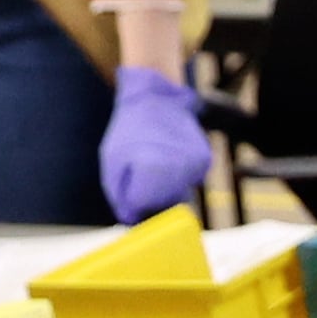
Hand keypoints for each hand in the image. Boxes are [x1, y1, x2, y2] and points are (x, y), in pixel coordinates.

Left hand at [99, 63, 207, 223]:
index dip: (133, 202)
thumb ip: (120, 194)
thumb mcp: (112, 160)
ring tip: (154, 166)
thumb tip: (132, 219)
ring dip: (165, 190)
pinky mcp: (204, 161)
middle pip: (163, 205)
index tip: (129, 189)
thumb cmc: (130, 129)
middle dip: (150, 200)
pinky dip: (176, 178)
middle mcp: (179, 168)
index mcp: (154, 167)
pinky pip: (188, 182)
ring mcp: (195, 165)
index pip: (143, 206)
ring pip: (178, 196)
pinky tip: (168, 161)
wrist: (158, 97)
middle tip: (141, 179)